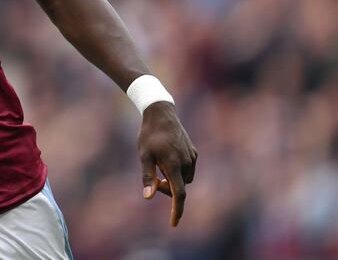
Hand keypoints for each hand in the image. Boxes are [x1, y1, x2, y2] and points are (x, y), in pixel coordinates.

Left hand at [137, 101, 197, 226]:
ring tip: (160, 165)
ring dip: (174, 179)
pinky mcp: (194, 152)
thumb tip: (149, 197)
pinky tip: (168, 159)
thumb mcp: (144, 155)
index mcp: (174, 164)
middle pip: (180, 187)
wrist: (161, 113)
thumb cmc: (149, 135)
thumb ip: (147, 177)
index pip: (179, 193)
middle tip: (155, 178)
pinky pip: (188, 169)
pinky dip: (179, 171)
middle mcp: (186, 162)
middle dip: (168, 189)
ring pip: (185, 179)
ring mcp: (192, 157)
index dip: (177, 209)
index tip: (174, 223)